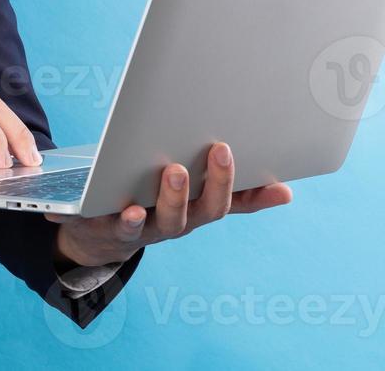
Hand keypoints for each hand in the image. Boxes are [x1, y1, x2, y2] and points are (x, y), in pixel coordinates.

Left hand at [48, 143, 292, 267]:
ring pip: (168, 220)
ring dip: (175, 198)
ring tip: (175, 171)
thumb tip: (286, 190)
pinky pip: (125, 229)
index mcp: (198, 208)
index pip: (234, 203)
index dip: (258, 197)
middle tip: (221, 150)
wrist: (98, 234)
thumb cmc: (150, 199)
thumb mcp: (190, 194)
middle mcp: (180, 221)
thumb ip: (229, 189)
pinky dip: (130, 221)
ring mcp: (149, 228)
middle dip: (217, 182)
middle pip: (206, 210)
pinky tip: (132, 210)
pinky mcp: (114, 230)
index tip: (281, 186)